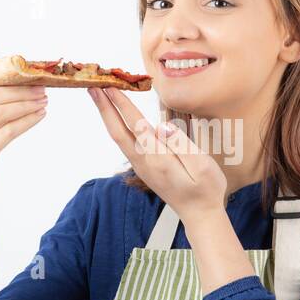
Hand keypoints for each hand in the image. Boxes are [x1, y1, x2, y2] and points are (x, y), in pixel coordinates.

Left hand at [88, 87, 226, 223]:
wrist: (200, 215)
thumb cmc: (206, 189)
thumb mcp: (202, 166)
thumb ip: (181, 145)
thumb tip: (161, 125)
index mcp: (158, 159)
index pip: (136, 125)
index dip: (122, 104)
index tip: (111, 86)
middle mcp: (144, 162)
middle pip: (118, 131)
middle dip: (104, 107)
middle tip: (93, 85)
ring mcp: (141, 166)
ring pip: (118, 137)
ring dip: (107, 115)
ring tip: (100, 96)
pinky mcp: (143, 167)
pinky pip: (125, 142)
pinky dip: (117, 125)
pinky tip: (116, 116)